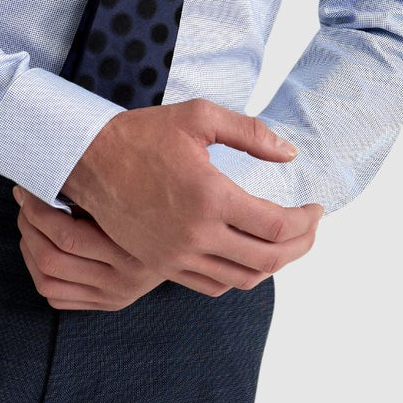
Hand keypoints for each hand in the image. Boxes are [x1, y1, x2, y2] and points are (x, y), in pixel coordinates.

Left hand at [12, 186, 166, 310]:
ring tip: (28, 221)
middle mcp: (122, 282)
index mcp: (132, 253)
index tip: (28, 187)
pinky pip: (56, 297)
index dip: (37, 210)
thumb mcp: (134, 194)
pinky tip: (39, 248)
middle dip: (28, 225)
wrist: (192, 240)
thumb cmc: (158, 202)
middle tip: (24, 200)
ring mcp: (113, 297)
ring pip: (48, 282)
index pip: (66, 236)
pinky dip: (38, 273)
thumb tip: (49, 172)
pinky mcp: (106, 304)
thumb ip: (98, 190)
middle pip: (51, 259)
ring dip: (29, 248)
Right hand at [60, 99, 324, 295]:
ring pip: (243, 278)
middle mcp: (196, 234)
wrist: (87, 160)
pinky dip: (238, 276)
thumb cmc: (142, 134)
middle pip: (269, 259)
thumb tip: (290, 153)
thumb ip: (250, 133)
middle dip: (301, 246)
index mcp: (211, 197)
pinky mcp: (161, 265)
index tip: (316, 208)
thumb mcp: (199, 117)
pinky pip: (212, 285)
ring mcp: (177, 255)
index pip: (278, 227)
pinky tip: (246, 255)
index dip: (307, 222)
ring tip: (284, 242)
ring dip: (273, 264)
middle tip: (310, 226)